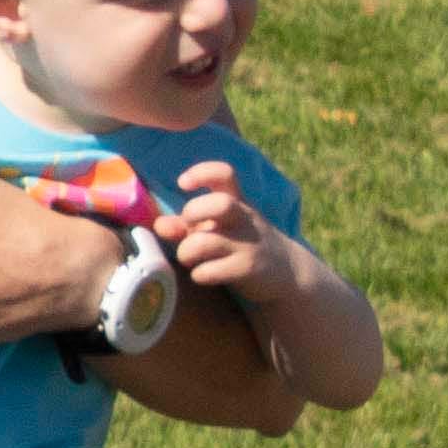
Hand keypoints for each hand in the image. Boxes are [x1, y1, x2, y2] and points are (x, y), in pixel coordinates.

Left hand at [156, 160, 300, 298]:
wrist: (288, 271)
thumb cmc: (241, 244)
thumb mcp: (218, 228)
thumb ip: (187, 225)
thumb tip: (159, 224)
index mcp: (237, 201)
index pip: (224, 174)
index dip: (200, 173)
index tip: (183, 183)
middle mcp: (244, 218)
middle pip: (219, 204)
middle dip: (193, 214)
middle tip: (188, 228)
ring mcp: (248, 244)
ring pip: (206, 242)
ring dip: (187, 251)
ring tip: (189, 258)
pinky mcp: (249, 269)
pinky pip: (211, 271)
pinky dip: (199, 274)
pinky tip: (203, 275)